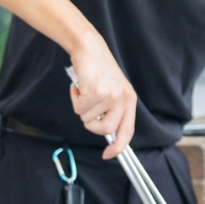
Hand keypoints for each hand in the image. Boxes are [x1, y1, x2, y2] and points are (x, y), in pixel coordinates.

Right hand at [68, 37, 137, 158]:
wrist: (90, 48)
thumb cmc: (99, 69)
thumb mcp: (113, 90)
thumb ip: (112, 110)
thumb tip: (107, 134)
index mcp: (129, 100)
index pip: (127, 130)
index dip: (118, 146)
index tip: (108, 155)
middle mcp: (123, 99)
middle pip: (106, 129)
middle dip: (91, 124)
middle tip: (86, 110)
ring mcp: (110, 95)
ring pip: (88, 118)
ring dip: (81, 106)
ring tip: (84, 90)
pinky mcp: (96, 91)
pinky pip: (79, 108)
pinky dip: (75, 98)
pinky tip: (79, 86)